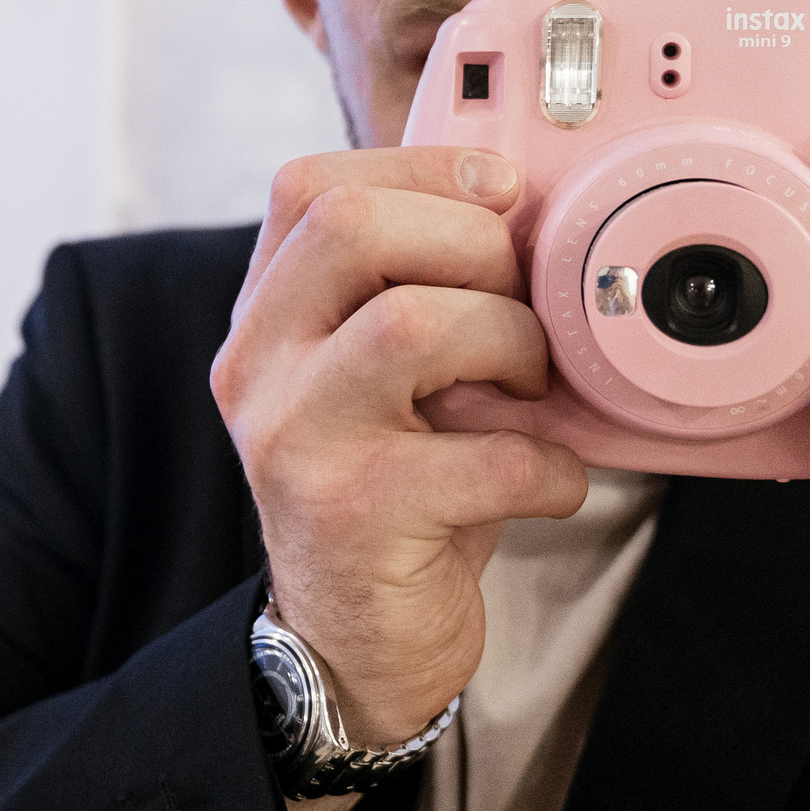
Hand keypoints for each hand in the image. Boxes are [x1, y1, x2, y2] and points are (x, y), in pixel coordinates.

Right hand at [210, 147, 587, 749]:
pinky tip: (547, 481)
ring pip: (415, 325)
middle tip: (517, 304)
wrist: (352, 642)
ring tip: (530, 388)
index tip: (503, 194)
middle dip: (472, 245)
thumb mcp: (378, 379)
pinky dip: (551, 463)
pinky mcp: (352, 516)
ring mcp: (295, 439)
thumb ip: (412, 294)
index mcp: (266, 318)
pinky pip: (489, 455)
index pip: (313, 190)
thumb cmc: (394, 491)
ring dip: (512, 344)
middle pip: (353, 228)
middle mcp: (258, 367)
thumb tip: (532, 215)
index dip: (421, 168)